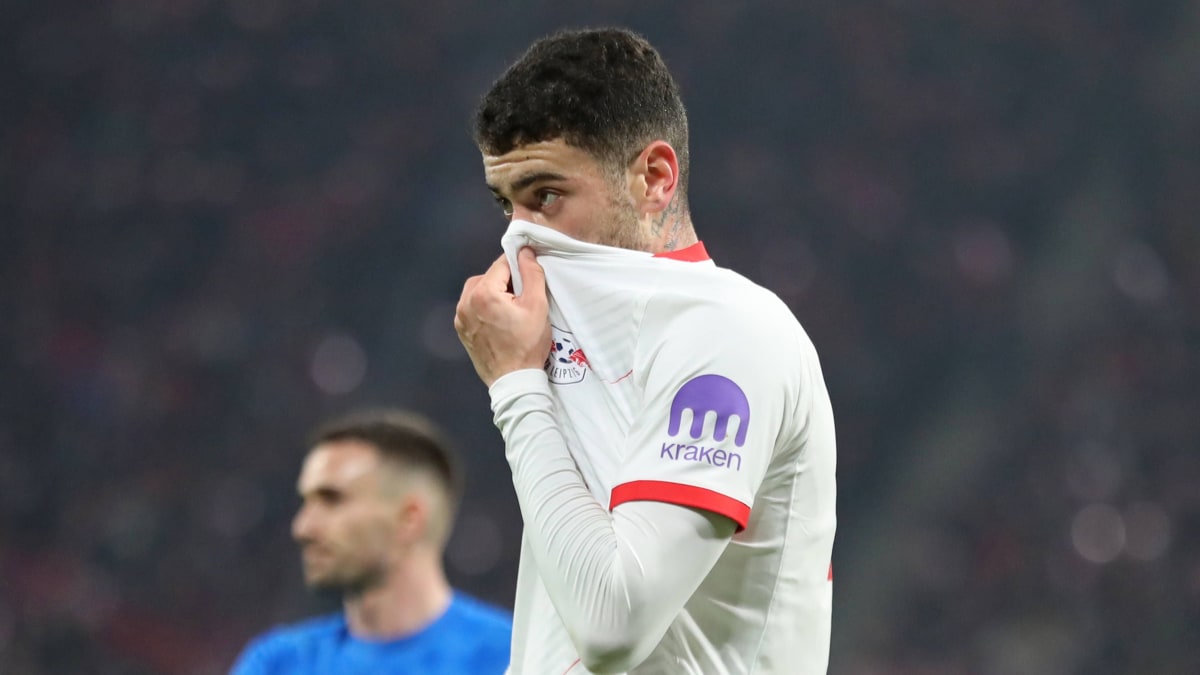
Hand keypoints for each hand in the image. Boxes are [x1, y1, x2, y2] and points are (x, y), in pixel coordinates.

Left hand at [455, 248, 550, 386]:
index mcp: (483, 293)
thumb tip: (525, 252)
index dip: (519, 267)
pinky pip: (472, 307)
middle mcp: (465, 302)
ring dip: (494, 292)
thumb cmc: (526, 344)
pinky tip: (500, 319)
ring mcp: (460, 317)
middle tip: (522, 297)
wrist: (513, 380)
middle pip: (488, 276)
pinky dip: (485, 307)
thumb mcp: (537, 305)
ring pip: (478, 291)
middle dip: (505, 281)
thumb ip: (532, 274)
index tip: (529, 277)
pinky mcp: (461, 330)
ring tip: (511, 308)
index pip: (502, 264)